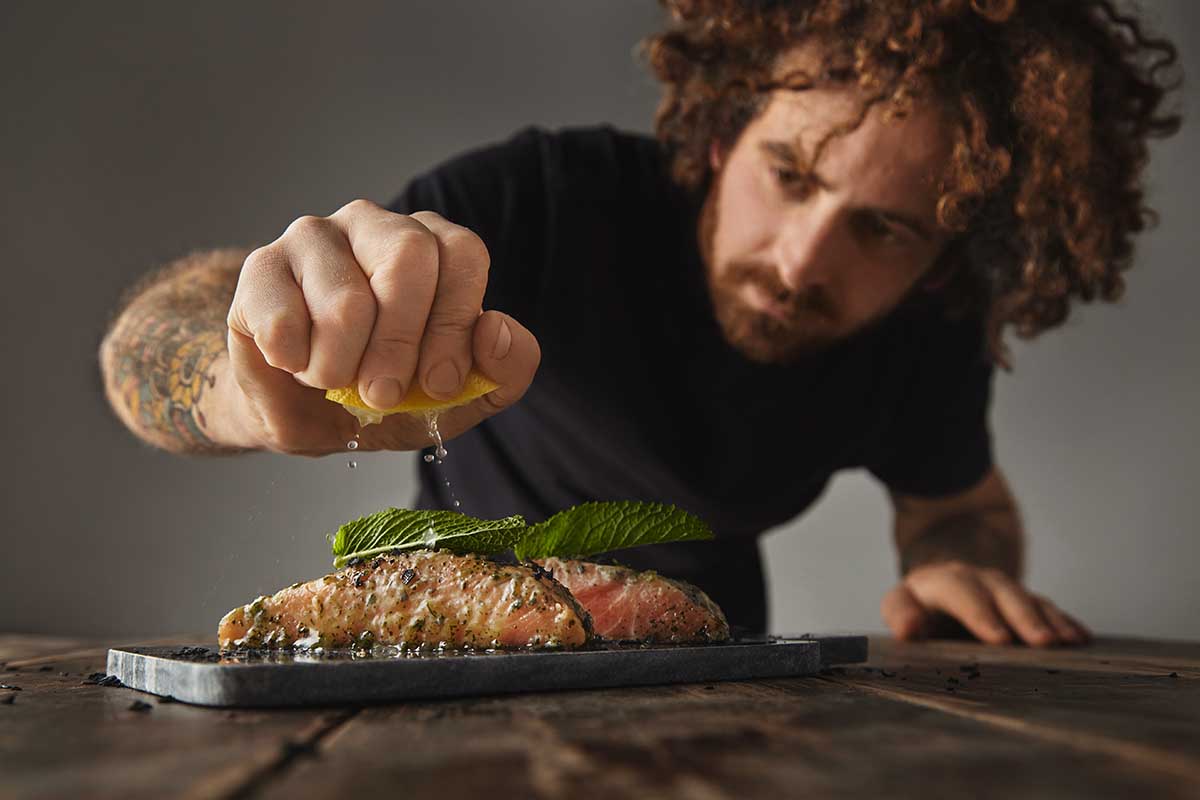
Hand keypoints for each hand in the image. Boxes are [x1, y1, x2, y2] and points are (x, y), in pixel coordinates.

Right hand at [222, 199, 539, 454]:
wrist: (301, 412)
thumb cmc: (385, 392)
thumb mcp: (457, 397)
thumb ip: (503, 369)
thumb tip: (496, 329)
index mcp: (433, 244)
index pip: (463, 254)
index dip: (454, 326)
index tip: (439, 383)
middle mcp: (375, 224)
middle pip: (408, 258)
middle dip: (400, 346)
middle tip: (382, 392)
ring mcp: (313, 237)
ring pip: (346, 301)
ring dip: (343, 368)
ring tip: (334, 378)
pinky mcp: (260, 267)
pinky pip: (285, 321)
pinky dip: (296, 364)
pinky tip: (294, 363)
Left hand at [881, 561, 1091, 646]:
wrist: (942, 584)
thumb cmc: (918, 605)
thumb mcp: (900, 604)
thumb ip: (900, 614)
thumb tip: (909, 629)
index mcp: (943, 581)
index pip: (961, 592)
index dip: (981, 614)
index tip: (999, 639)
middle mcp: (979, 581)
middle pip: (1003, 594)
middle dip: (1025, 618)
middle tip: (1044, 643)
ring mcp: (1005, 591)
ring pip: (1030, 600)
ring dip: (1050, 621)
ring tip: (1068, 642)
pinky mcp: (1025, 603)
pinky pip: (1048, 609)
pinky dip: (1065, 623)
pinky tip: (1081, 639)